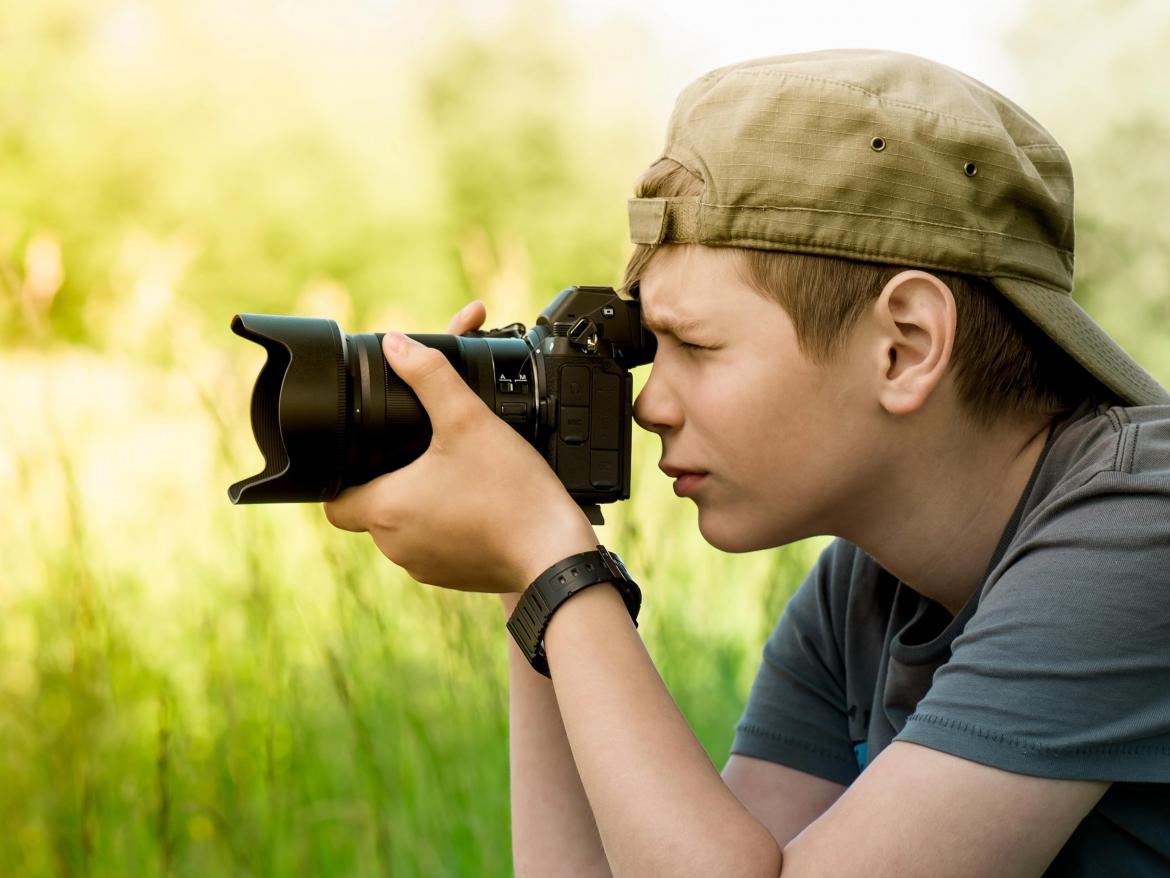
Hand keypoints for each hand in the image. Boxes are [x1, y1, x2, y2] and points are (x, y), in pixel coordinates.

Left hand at [323, 301, 597, 592]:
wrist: (555, 554)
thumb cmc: (510, 492)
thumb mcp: (469, 419)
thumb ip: (430, 375)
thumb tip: (396, 343)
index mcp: (385, 509)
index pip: (333, 502)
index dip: (341, 476)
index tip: (364, 455)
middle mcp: (395, 546)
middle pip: (370, 511)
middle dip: (388, 482)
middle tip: (419, 454)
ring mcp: (424, 567)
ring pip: (403, 530)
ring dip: (419, 504)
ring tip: (452, 475)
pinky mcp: (452, 577)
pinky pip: (434, 548)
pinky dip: (446, 526)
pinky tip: (474, 503)